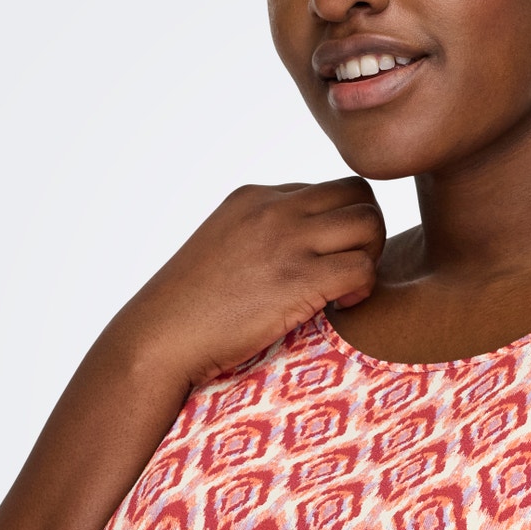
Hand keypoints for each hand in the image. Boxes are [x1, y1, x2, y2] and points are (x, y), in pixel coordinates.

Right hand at [114, 177, 385, 388]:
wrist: (160, 339)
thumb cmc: (190, 309)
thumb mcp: (224, 247)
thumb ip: (263, 235)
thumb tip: (299, 251)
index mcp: (256, 197)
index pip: (327, 191)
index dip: (337, 227)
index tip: (324, 262)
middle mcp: (274, 208)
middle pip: (359, 194)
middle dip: (367, 232)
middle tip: (349, 271)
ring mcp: (286, 240)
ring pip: (369, 223)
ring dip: (371, 257)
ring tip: (346, 289)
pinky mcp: (297, 279)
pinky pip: (363, 267)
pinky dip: (363, 289)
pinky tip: (342, 307)